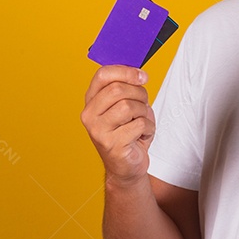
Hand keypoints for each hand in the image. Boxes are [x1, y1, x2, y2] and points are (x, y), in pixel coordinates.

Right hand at [81, 65, 154, 183]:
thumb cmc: (128, 133)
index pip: (103, 75)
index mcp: (91, 101)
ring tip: (142, 121)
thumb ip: (127, 88)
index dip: (126, 71)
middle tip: (144, 103)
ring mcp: (98, 130)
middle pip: (117, 89)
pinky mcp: (111, 144)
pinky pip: (138, 125)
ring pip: (128, 106)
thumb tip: (139, 74)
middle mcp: (89, 115)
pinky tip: (142, 135)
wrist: (127, 166)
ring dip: (144, 112)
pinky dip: (148, 128)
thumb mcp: (125, 106)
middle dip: (139, 93)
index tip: (142, 76)